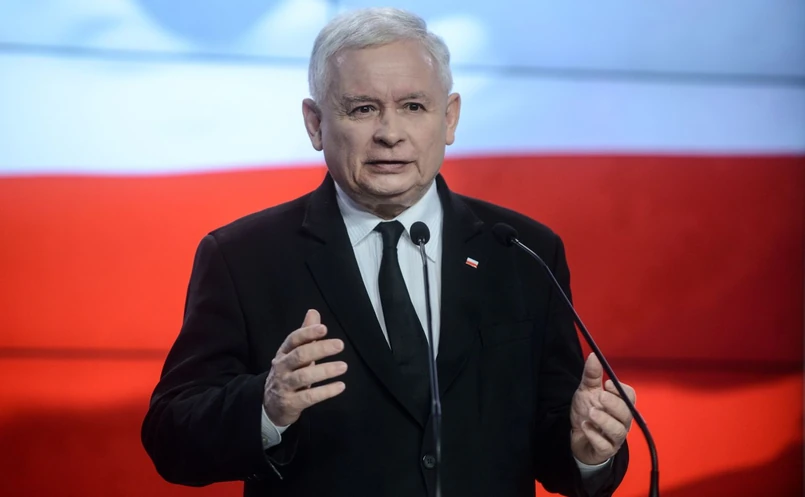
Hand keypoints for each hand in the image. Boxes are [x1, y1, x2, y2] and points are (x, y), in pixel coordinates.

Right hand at [263, 309, 347, 426]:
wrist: (270, 405)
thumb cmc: (288, 374)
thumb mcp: (294, 354)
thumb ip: (306, 335)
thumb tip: (313, 312)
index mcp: (283, 353)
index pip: (293, 339)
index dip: (308, 333)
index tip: (324, 329)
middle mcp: (281, 367)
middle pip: (299, 355)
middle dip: (320, 349)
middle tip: (340, 344)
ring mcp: (284, 385)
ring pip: (304, 376)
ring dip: (325, 370)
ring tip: (343, 366)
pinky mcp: (290, 403)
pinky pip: (309, 396)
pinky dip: (326, 391)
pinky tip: (340, 386)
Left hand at [570, 353, 634, 464]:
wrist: (576, 437)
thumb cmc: (587, 412)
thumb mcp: (586, 391)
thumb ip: (591, 375)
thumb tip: (593, 355)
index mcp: (620, 405)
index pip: (630, 397)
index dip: (621, 391)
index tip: (608, 384)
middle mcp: (621, 422)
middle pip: (627, 414)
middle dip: (614, 405)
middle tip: (600, 398)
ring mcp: (614, 438)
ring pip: (618, 431)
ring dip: (604, 421)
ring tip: (591, 413)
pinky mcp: (605, 450)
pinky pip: (605, 445)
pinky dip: (595, 436)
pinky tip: (585, 427)